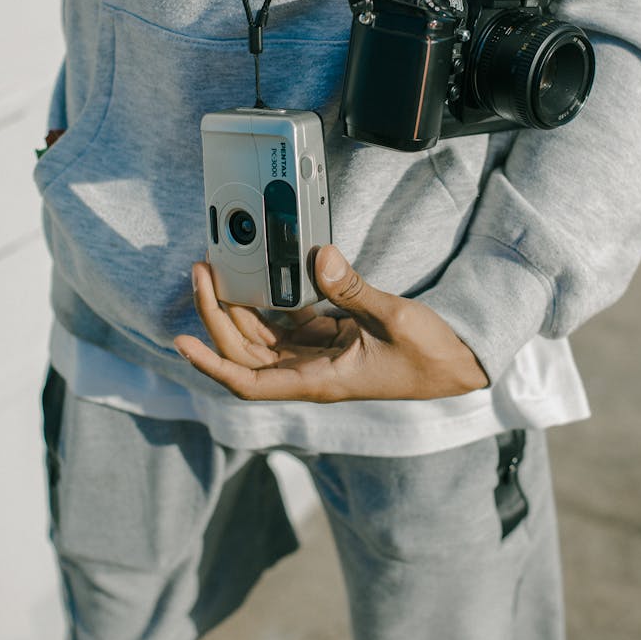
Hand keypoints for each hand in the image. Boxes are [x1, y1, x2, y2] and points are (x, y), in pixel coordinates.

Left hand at [174, 245, 488, 402]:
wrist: (459, 368)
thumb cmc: (430, 357)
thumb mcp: (394, 320)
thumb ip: (353, 290)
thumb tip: (319, 257)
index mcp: (319, 379)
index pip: (249, 382)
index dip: (212, 363)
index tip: (182, 342)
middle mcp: (311, 372)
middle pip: (246, 354)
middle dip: (218, 318)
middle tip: (202, 274)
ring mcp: (319, 357)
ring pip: (262, 340)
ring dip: (239, 311)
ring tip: (220, 272)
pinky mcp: (331, 341)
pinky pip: (289, 325)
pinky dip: (271, 303)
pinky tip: (262, 277)